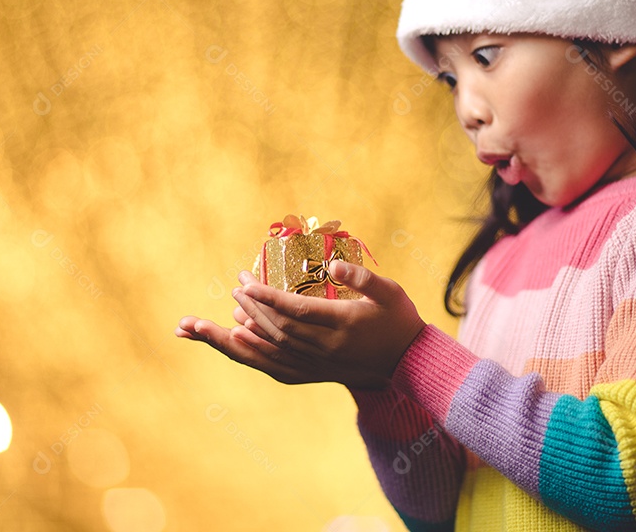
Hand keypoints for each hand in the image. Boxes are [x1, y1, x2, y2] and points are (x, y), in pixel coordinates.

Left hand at [176, 260, 425, 389]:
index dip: (267, 298)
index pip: (296, 311)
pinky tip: (237, 342)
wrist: (408, 363)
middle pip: (278, 329)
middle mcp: (327, 348)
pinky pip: (278, 367)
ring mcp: (319, 364)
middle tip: (235, 287)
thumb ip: (363, 277)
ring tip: (227, 314)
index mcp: (344, 325)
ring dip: (245, 333)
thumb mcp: (390, 292)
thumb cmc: (399, 320)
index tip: (245, 282)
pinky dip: (255, 355)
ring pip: (274, 349)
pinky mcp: (315, 374)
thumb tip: (333, 263)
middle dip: (252, 308)